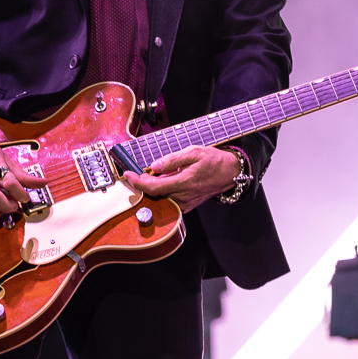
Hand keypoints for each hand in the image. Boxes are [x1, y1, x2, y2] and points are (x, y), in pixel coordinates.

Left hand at [122, 145, 240, 212]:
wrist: (229, 173)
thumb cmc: (213, 161)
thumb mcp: (193, 152)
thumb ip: (172, 160)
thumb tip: (154, 166)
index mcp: (184, 182)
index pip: (153, 187)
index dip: (137, 182)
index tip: (128, 174)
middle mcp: (183, 196)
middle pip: (154, 193)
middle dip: (142, 183)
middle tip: (136, 171)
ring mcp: (185, 203)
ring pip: (160, 197)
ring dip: (151, 187)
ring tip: (150, 174)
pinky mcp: (186, 205)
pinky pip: (168, 199)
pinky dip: (161, 190)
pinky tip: (162, 180)